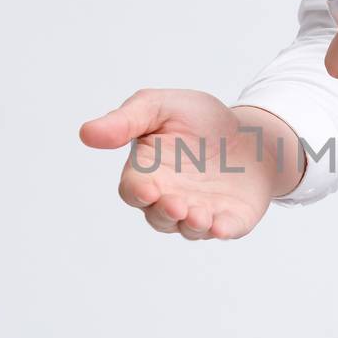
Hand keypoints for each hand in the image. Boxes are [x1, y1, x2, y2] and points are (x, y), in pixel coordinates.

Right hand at [79, 90, 302, 239]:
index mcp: (148, 172)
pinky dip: (222, 230)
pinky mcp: (229, 219)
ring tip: (199, 215)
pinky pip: (223, 230)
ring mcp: (199, 211)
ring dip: (191, 224)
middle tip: (176, 205)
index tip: (147, 188)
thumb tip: (86, 133)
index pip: (133, 189)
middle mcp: (170, 197)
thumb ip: (126, 120)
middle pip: (158, 215)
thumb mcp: (161, 107)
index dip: (138, 191)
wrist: (251, 132)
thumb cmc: (200, 120)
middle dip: (165, 212)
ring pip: (187, 228)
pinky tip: (222, 226)